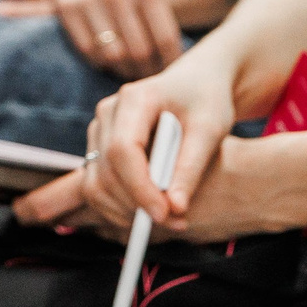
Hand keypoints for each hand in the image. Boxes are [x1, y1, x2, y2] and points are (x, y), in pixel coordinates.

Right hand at [0, 0, 183, 77]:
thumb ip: (157, 11)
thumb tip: (170, 56)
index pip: (165, 38)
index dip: (171, 61)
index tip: (172, 70)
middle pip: (140, 51)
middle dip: (148, 70)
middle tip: (151, 76)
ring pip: (112, 56)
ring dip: (124, 70)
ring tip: (131, 70)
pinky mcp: (66, 7)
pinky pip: (87, 50)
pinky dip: (100, 61)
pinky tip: (108, 59)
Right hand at [11, 49, 238, 232]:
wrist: (196, 83)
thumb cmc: (206, 102)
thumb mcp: (210, 130)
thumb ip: (191, 168)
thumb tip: (174, 208)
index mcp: (135, 98)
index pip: (123, 149)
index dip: (140, 187)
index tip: (165, 214)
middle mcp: (108, 112)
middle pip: (106, 170)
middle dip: (137, 205)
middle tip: (177, 222)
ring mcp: (99, 129)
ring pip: (96, 183)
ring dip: (126, 211)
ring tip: (169, 218)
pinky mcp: (99, 147)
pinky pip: (97, 186)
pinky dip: (120, 208)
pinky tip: (151, 211)